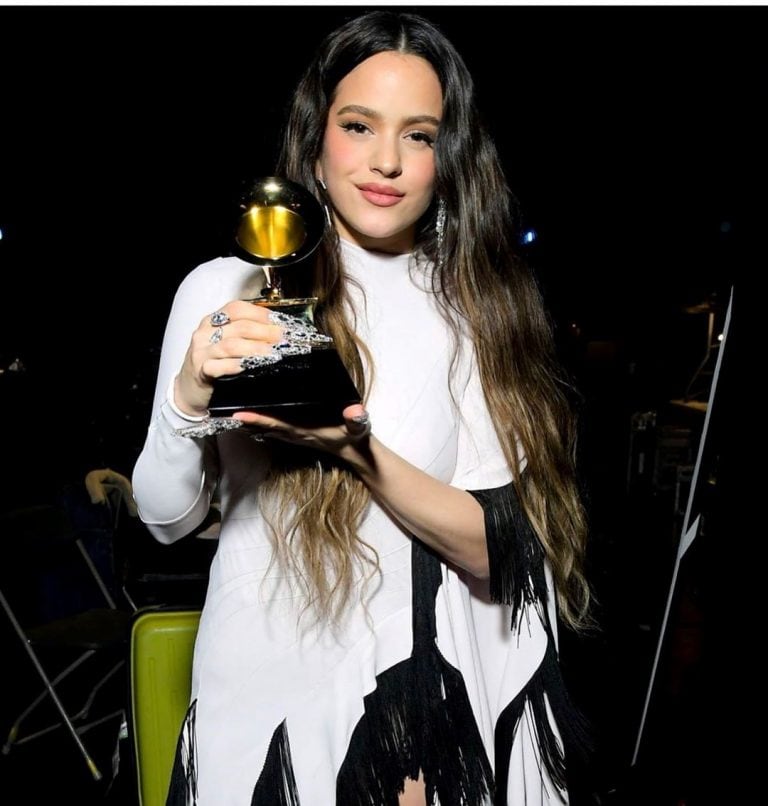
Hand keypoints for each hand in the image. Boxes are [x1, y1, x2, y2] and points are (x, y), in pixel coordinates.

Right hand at [174, 301, 284, 415]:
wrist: (188, 389)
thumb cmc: (211, 363)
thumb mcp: (223, 342)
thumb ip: (243, 333)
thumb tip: (275, 330)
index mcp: (212, 321)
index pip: (237, 308)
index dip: (260, 313)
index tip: (279, 321)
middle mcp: (205, 333)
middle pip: (239, 326)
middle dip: (265, 331)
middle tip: (282, 338)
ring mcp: (201, 352)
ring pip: (232, 345)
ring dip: (256, 348)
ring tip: (273, 353)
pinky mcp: (201, 371)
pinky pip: (220, 366)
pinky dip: (238, 365)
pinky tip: (251, 366)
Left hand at [232, 403, 371, 454]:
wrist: (355, 454)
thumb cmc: (354, 439)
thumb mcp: (358, 428)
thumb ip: (357, 420)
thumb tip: (356, 411)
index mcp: (303, 430)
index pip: (276, 424)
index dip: (257, 419)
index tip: (239, 414)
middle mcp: (293, 433)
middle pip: (262, 426)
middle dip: (243, 419)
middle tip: (220, 409)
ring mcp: (293, 434)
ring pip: (264, 428)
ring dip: (247, 421)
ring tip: (226, 409)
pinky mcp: (295, 432)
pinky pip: (271, 426)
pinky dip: (258, 420)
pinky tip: (248, 413)